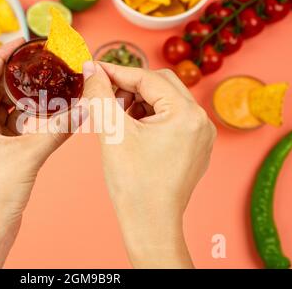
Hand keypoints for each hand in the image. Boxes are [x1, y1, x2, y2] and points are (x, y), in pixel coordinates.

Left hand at [0, 38, 77, 267]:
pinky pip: (13, 124)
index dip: (1, 56)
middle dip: (16, 74)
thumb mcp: (29, 154)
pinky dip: (28, 116)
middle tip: (38, 61)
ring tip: (44, 82)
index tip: (20, 42)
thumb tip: (84, 109)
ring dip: (24, 96)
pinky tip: (46, 111)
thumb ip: (58, 129)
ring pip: (5, 107)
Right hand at [82, 62, 216, 268]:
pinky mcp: (194, 147)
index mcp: (186, 114)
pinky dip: (150, 116)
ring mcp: (200, 135)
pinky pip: (171, 118)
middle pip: (161, 85)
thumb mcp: (112, 133)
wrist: (150, 224)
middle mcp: (201, 121)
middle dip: (130, 85)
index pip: (148, 78)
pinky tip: (131, 127)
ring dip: (139, 100)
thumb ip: (100, 94)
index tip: (94, 68)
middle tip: (104, 93)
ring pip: (166, 101)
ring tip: (117, 115)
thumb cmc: (134, 184)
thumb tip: (91, 68)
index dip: (117, 71)